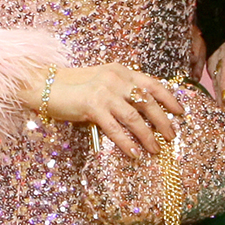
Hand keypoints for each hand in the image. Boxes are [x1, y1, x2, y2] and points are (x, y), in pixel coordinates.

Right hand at [33, 63, 185, 158]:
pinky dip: (127, 142)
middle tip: (172, 136)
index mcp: (121, 71)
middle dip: (163, 121)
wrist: (44, 85)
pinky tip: (135, 153)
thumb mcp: (101, 81)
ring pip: (134, 117)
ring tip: (156, 149)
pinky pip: (115, 128)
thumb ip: (120, 89)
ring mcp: (104, 92)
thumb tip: (141, 109)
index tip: (180, 112)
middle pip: (148, 102)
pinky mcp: (92, 106)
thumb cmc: (71, 86)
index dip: (169, 98)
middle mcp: (116, 78)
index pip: (152, 84)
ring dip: (148, 135)